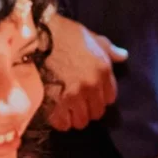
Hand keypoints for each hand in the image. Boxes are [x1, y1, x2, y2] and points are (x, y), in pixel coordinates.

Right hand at [45, 14, 126, 131]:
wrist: (34, 38)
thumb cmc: (62, 34)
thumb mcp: (89, 36)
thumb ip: (107, 49)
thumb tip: (124, 56)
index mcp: (102, 70)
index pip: (110, 97)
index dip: (100, 96)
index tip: (90, 93)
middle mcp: (91, 86)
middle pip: (96, 113)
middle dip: (88, 108)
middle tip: (77, 102)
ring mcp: (73, 97)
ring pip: (81, 121)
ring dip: (74, 117)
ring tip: (66, 109)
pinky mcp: (55, 105)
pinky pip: (63, 124)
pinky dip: (60, 121)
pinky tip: (55, 112)